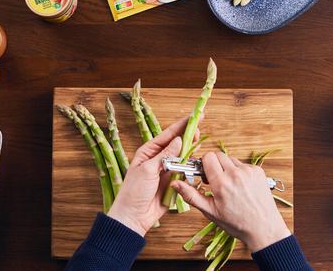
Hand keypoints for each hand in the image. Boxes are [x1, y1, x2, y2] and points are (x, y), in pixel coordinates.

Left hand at [107, 116, 195, 235]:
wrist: (134, 216)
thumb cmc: (134, 192)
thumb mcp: (148, 170)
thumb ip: (165, 155)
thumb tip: (179, 141)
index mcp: (148, 152)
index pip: (168, 134)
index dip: (182, 124)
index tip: (194, 116)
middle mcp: (158, 159)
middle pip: (178, 144)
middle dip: (189, 137)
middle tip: (199, 132)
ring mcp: (167, 170)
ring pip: (183, 158)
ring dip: (190, 153)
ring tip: (197, 146)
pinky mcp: (173, 183)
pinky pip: (185, 172)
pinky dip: (191, 169)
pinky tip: (196, 165)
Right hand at [171, 152, 290, 251]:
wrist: (263, 228)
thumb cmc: (237, 223)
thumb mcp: (210, 212)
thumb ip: (191, 195)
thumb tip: (175, 184)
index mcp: (221, 184)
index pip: (207, 157)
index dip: (204, 165)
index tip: (205, 175)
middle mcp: (235, 174)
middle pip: (218, 156)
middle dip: (214, 165)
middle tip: (216, 181)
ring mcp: (248, 171)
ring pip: (231, 159)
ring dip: (227, 168)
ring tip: (230, 186)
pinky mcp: (258, 171)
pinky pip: (243, 164)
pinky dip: (240, 172)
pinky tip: (241, 186)